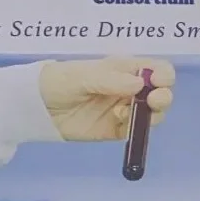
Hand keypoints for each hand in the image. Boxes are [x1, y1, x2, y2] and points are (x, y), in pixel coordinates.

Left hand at [39, 57, 174, 140]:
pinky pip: (138, 131)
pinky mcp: (118, 129)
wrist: (35, 108)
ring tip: (126, 113)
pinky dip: (135, 128)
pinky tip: (119, 122)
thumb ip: (111, 80)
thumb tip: (142, 84)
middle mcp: (131, 89)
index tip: (157, 83)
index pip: (158, 69)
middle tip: (152, 102)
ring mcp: (126, 110)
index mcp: (126, 70)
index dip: (164, 76)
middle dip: (163, 97)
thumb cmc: (58, 82)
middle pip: (163, 93)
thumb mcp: (82, 76)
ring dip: (151, 115)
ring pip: (155, 114)